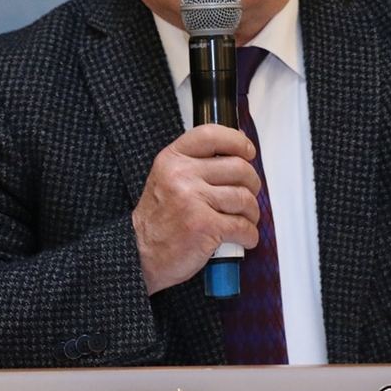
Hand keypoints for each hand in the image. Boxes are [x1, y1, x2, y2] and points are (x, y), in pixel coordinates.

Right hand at [132, 124, 260, 293]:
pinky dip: (249, 235)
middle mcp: (181, 175)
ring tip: (243, 221)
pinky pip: (243, 226)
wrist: (139, 255)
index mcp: (172, 159)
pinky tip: (242, 238)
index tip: (248, 152)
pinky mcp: (204, 225)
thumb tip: (238, 147)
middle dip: (252, 185)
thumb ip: (197, 162)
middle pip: (239, 168)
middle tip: (247, 197)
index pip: (211, 135)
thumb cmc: (159, 221)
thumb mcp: (167, 179)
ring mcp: (193, 200)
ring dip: (251, 213)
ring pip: (245, 198)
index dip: (237, 142)